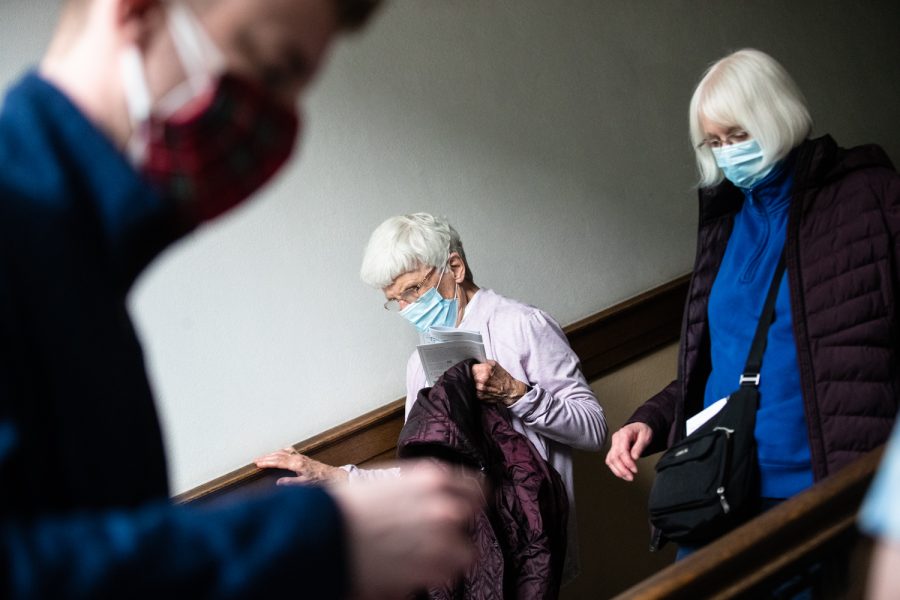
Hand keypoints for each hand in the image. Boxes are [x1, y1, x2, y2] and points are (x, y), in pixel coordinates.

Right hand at [254, 448, 347, 485]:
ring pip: (283, 452)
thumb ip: (291, 483)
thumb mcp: (305, 484)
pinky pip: (289, 451)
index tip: (258, 463)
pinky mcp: (302, 457)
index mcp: (296, 464)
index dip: (267, 462)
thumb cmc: (319, 480)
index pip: (278, 462)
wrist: (331, 476)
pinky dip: (281, 451)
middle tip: (256, 460)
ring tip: (263, 457)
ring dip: (272, 454)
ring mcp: (300, 456)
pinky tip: (279, 452)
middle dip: (266, 457)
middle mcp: (297, 458)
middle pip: (278, 455)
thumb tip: (278, 482)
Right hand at [330, 462, 484, 599]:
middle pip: (473, 518)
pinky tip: (409, 567)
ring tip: (418, 554)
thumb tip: (430, 498)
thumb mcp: (387, 482)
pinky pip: (446, 574)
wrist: (324, 535)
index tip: (463, 505)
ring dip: (448, 553)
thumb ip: (418, 489)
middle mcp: (445, 507)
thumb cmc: (346, 508)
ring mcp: (443, 541)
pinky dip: (433, 573)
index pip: (477, 487)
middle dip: (457, 525)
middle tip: (436, 531)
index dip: (469, 498)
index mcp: (433, 478)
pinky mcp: (432, 572)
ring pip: (465, 552)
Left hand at [472, 360, 527, 406]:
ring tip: (485, 383)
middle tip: (482, 377)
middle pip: (471, 375)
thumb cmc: (504, 378)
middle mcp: (482, 379)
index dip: (475, 369)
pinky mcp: (480, 396)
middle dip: (475, 375)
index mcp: (486, 369)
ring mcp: (480, 388)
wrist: (510, 391)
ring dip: (477, 383)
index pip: (472, 367)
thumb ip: (484, 362)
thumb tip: (476, 362)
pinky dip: (479, 389)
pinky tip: (486, 388)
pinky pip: (475, 390)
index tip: (477, 370)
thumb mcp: (495, 364)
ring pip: (472, 383)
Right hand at [605, 422, 653, 481]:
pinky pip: (610, 460)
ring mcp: (613, 444)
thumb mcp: (646, 436)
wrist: (639, 427)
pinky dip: (616, 469)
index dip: (627, 462)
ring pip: (610, 460)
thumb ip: (639, 446)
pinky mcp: (613, 449)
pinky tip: (623, 474)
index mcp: (624, 433)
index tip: (635, 470)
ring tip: (628, 477)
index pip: (622, 451)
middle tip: (631, 477)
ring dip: (618, 471)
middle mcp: (616, 438)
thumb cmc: (643, 431)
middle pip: (614, 456)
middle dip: (622, 469)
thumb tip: (634, 457)